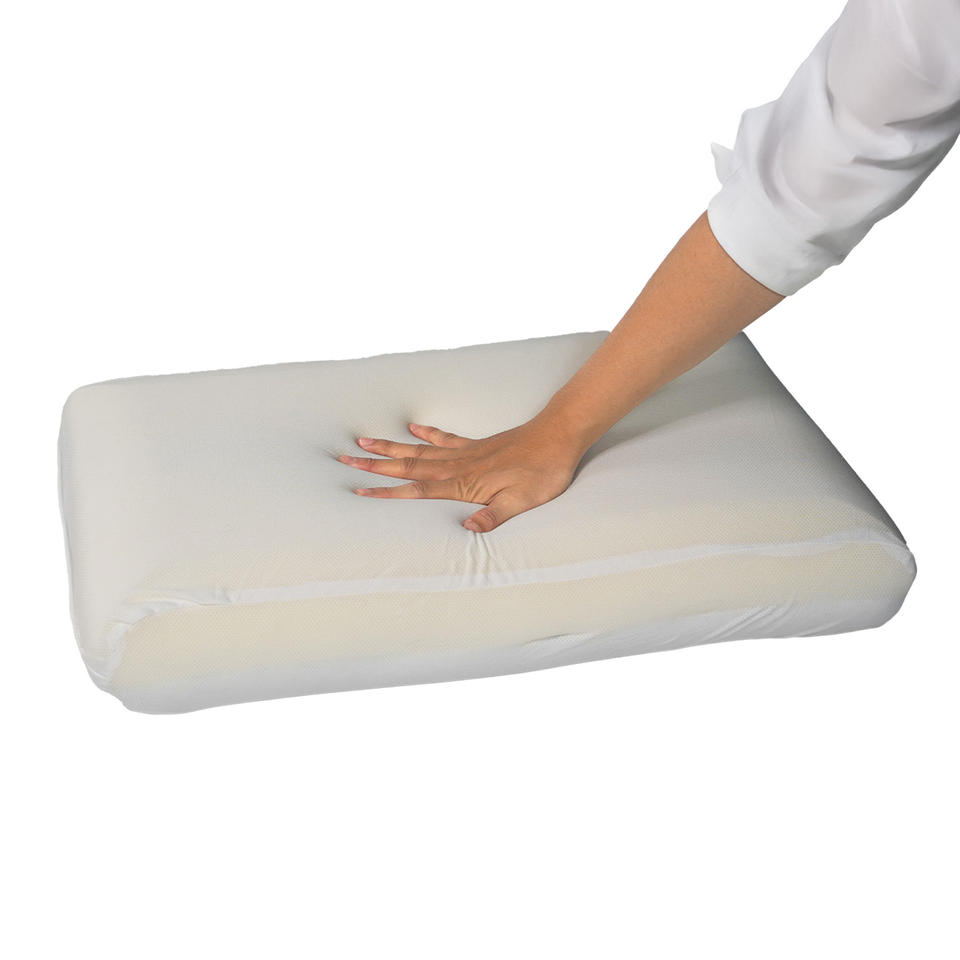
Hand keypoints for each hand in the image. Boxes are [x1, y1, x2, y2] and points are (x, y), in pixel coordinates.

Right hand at [336, 418, 586, 532]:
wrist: (560, 436)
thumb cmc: (543, 472)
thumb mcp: (522, 502)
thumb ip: (493, 516)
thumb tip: (465, 531)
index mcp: (464, 483)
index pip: (417, 490)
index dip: (387, 491)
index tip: (359, 490)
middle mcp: (458, 466)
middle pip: (409, 466)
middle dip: (376, 465)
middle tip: (345, 459)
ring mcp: (466, 452)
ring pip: (419, 450)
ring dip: (391, 448)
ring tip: (364, 440)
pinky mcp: (477, 445)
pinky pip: (445, 438)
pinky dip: (426, 433)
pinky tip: (412, 428)